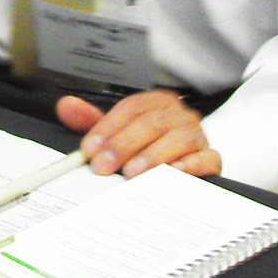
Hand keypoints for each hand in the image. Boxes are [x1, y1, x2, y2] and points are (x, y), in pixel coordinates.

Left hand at [55, 89, 221, 179]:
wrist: (188, 158)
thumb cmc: (150, 143)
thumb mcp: (120, 129)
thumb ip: (93, 120)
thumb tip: (66, 107)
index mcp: (156, 102)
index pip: (130, 108)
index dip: (107, 127)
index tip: (89, 148)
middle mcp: (178, 115)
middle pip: (151, 123)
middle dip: (123, 145)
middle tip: (103, 165)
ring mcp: (197, 135)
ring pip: (178, 138)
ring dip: (152, 156)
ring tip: (132, 173)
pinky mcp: (210, 156)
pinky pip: (206, 158)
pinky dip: (188, 166)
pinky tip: (170, 175)